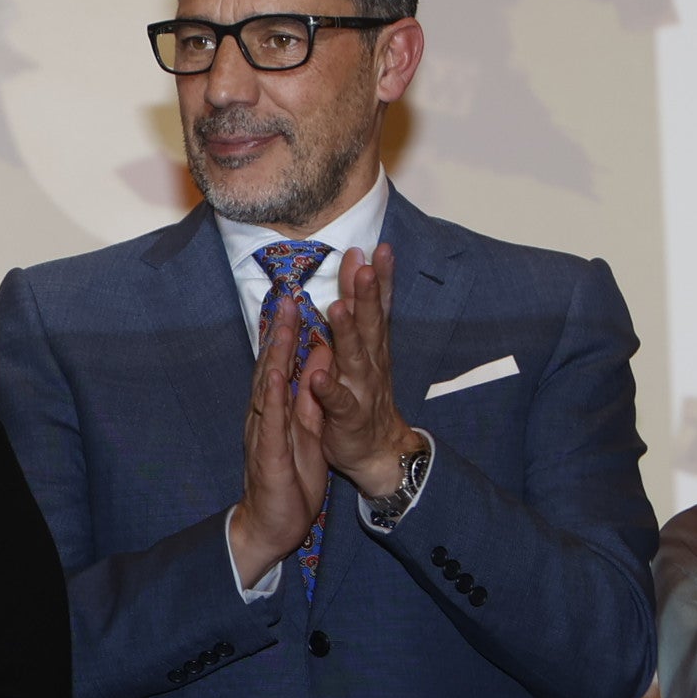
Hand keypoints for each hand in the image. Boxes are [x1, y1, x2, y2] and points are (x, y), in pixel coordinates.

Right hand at [227, 288, 330, 585]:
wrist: (270, 527)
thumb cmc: (288, 481)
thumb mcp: (305, 432)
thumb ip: (308, 397)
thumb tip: (317, 364)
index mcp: (276, 411)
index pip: (281, 365)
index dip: (288, 332)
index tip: (297, 298)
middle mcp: (265, 415)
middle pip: (271, 366)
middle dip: (279, 329)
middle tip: (288, 292)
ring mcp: (264, 433)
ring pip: (268, 385)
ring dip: (274, 350)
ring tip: (282, 319)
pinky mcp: (269, 454)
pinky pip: (272, 420)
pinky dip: (274, 393)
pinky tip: (278, 371)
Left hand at [313, 244, 421, 501]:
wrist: (377, 450)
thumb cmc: (365, 396)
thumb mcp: (365, 352)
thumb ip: (361, 315)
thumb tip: (359, 271)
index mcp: (371, 346)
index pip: (377, 306)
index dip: (379, 278)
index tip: (378, 247)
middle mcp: (370, 362)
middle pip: (370, 324)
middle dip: (366, 295)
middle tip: (361, 266)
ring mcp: (360, 389)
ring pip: (354, 357)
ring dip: (346, 332)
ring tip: (337, 307)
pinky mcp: (347, 416)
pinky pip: (337, 401)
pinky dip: (328, 388)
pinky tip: (317, 374)